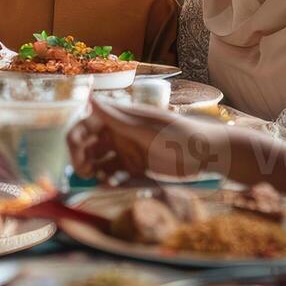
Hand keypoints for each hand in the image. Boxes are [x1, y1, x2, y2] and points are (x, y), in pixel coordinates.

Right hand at [69, 99, 227, 182]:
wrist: (210, 154)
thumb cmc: (182, 135)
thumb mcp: (148, 129)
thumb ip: (118, 118)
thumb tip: (89, 98)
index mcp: (121, 118)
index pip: (88, 124)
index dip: (76, 138)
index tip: (75, 157)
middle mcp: (121, 133)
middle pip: (89, 144)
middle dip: (81, 158)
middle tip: (84, 175)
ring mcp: (128, 151)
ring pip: (99, 161)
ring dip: (93, 171)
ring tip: (100, 182)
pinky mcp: (136, 167)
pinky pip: (115, 174)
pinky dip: (108, 181)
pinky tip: (110, 187)